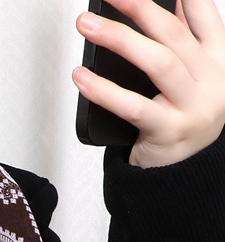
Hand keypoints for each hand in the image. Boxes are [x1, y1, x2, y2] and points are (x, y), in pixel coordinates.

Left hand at [73, 0, 224, 167]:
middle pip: (174, 35)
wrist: (182, 173)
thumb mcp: (188, 80)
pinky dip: (104, 90)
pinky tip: (82, 78)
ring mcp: (193, 107)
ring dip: (119, 39)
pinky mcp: (168, 132)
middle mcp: (211, 81)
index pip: (206, 16)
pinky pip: (133, 107)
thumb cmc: (177, 121)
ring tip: (87, 26)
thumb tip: (170, 3)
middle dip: (140, 9)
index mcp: (217, 61)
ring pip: (159, 63)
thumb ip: (180, 45)